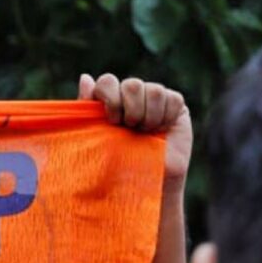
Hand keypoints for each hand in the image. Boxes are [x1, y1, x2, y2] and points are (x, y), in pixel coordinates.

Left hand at [78, 74, 191, 193]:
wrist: (144, 184)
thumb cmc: (115, 164)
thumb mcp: (96, 137)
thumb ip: (88, 109)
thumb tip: (85, 77)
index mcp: (109, 100)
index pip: (108, 81)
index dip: (110, 98)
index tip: (111, 121)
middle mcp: (131, 97)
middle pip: (132, 83)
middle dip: (130, 109)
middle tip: (130, 128)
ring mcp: (154, 100)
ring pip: (153, 90)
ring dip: (148, 115)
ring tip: (145, 132)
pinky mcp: (175, 107)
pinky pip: (172, 98)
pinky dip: (165, 116)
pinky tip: (161, 130)